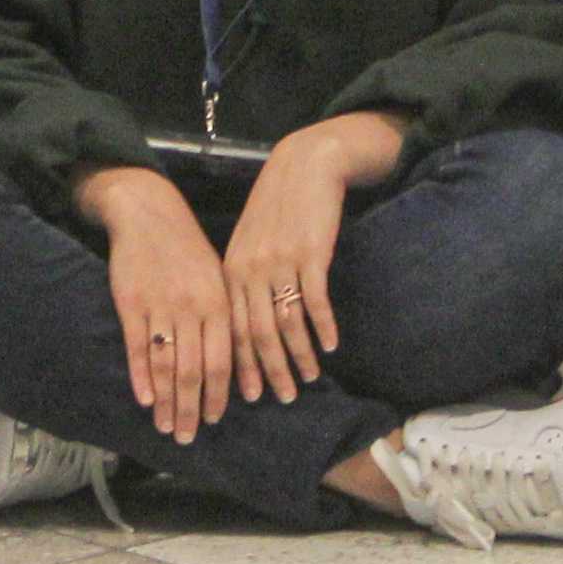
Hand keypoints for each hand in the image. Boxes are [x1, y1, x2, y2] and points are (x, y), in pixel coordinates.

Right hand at [76, 165, 236, 441]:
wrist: (148, 212)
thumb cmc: (187, 249)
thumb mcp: (216, 276)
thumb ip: (222, 318)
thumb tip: (230, 364)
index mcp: (217, 303)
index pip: (222, 361)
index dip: (218, 395)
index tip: (214, 420)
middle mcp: (192, 308)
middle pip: (194, 370)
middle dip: (192, 409)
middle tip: (188, 438)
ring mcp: (160, 306)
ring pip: (166, 365)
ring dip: (167, 401)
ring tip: (167, 428)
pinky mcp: (131, 303)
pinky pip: (138, 347)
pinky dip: (141, 377)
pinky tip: (145, 400)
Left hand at [217, 113, 401, 401]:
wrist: (303, 166)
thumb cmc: (276, 208)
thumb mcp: (249, 242)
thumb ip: (244, 280)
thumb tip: (245, 326)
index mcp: (231, 270)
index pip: (232, 329)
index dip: (241, 365)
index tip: (249, 395)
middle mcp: (251, 270)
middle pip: (258, 333)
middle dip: (270, 370)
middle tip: (283, 397)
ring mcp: (280, 262)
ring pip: (287, 323)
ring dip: (300, 355)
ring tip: (310, 376)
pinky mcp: (310, 254)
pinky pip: (315, 301)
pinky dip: (323, 326)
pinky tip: (331, 345)